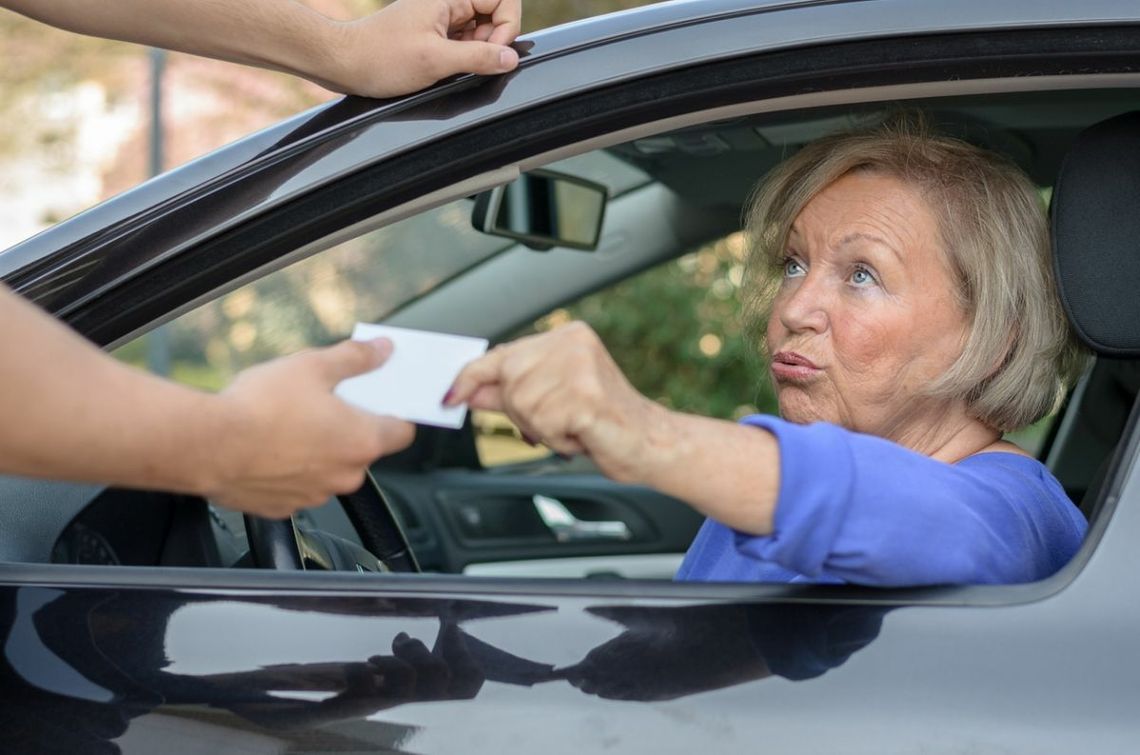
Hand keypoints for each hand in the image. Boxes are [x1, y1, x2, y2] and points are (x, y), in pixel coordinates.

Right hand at [207, 338, 414, 517]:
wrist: (206, 444)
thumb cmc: (258, 407)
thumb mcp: (313, 366)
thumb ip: (354, 358)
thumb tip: (381, 350)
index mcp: (362, 441)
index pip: (402, 431)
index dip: (395, 411)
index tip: (382, 398)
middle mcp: (345, 475)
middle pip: (362, 448)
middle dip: (348, 426)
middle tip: (323, 402)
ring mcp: (314, 495)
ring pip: (328, 468)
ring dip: (317, 449)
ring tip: (287, 422)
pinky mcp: (282, 507)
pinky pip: (296, 484)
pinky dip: (288, 468)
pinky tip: (268, 446)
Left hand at [328, 0, 521, 97]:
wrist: (345, 63)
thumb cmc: (382, 58)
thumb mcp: (435, 60)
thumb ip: (478, 57)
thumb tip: (511, 58)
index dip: (506, 27)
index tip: (493, 53)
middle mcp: (447, 3)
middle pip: (494, 16)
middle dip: (492, 42)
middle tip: (471, 63)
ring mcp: (441, 19)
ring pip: (480, 32)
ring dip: (476, 53)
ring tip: (451, 67)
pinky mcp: (434, 35)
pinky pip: (463, 44)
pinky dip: (462, 59)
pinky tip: (445, 70)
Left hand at [445, 322, 662, 482]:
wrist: (650, 443)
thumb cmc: (604, 423)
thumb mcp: (550, 402)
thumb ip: (511, 392)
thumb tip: (467, 391)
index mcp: (565, 337)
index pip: (503, 354)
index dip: (471, 377)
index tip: (449, 395)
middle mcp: (572, 343)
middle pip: (509, 383)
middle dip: (523, 412)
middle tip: (558, 421)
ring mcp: (580, 367)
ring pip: (523, 407)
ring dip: (543, 429)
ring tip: (574, 427)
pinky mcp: (586, 397)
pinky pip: (543, 425)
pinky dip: (558, 440)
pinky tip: (582, 434)